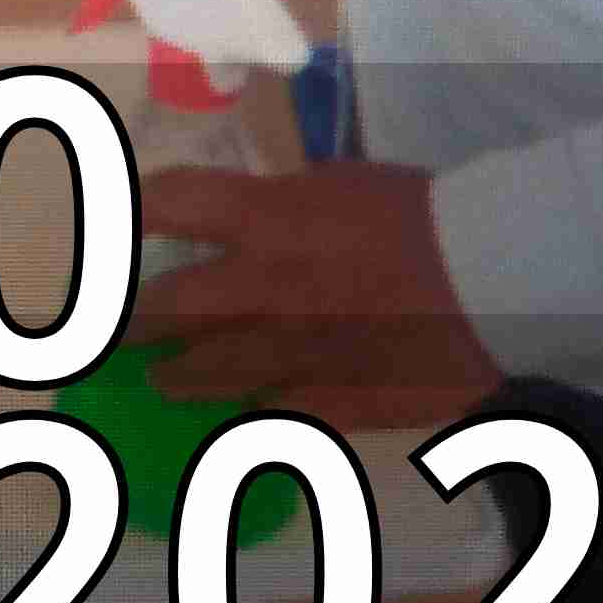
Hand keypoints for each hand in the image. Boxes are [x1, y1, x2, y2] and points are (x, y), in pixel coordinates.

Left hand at [132, 161, 501, 424]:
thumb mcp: (340, 182)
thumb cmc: (421, 214)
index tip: (112, 224)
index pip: (168, 205)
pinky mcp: (330, 403)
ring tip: (163, 380)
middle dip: (130, 319)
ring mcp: (290, 354)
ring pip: (207, 375)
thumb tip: (256, 216)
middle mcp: (261, 290)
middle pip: (168, 307)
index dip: (130, 213)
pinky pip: (272, 417)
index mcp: (264, 220)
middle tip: (110, 327)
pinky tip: (241, 420)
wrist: (492, 279)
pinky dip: (254, 417)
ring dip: (177, 376)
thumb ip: (284, 204)